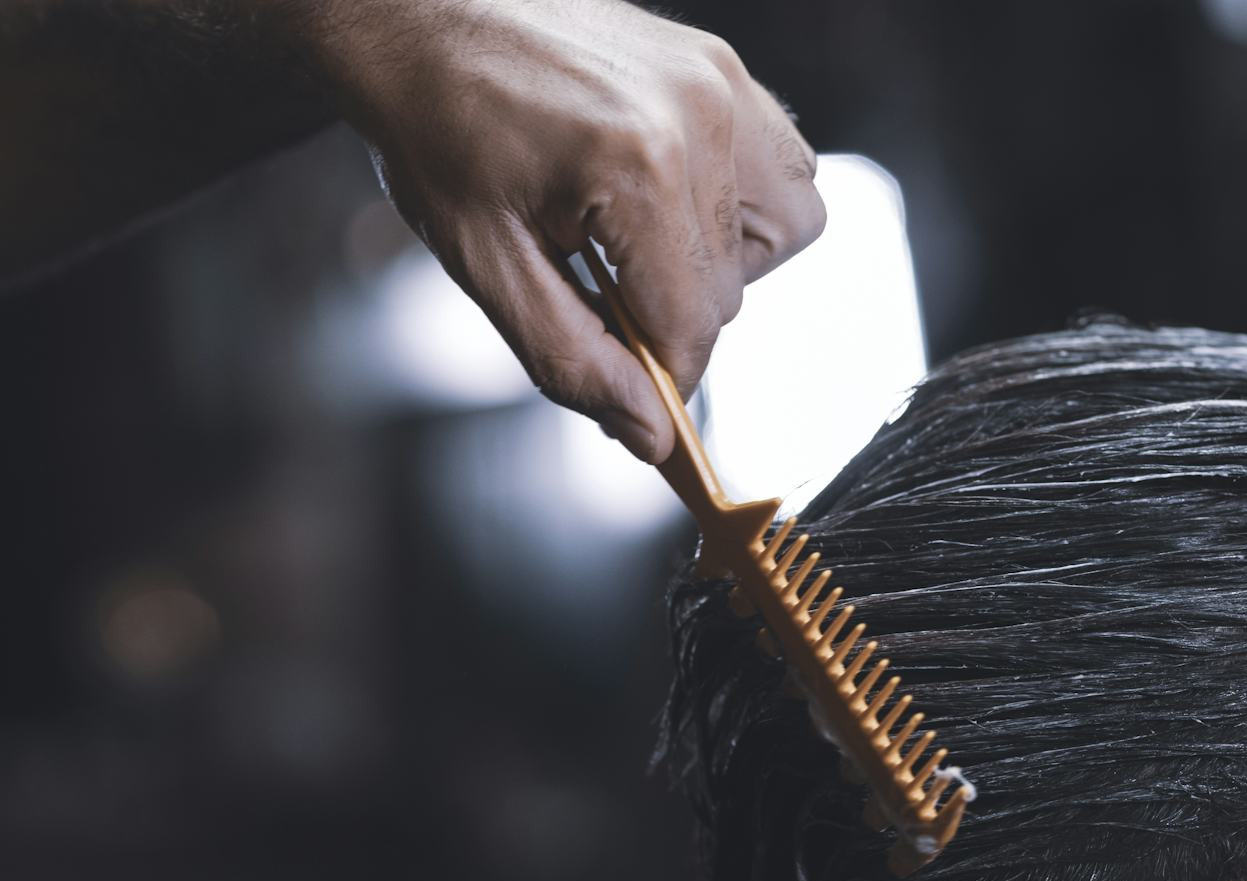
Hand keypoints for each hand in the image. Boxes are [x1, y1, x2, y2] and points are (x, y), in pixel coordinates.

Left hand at [298, 0, 825, 461]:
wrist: (421, 15)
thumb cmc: (437, 123)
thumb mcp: (485, 263)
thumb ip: (572, 359)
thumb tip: (649, 433)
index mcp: (636, 165)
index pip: (692, 326)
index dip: (661, 377)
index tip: (632, 389)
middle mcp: (697, 118)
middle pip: (731, 291)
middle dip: (669, 312)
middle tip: (595, 284)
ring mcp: (719, 86)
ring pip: (783, 233)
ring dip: (721, 263)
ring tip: (642, 243)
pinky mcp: (724, 71)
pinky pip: (785, 169)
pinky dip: (743, 206)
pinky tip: (673, 202)